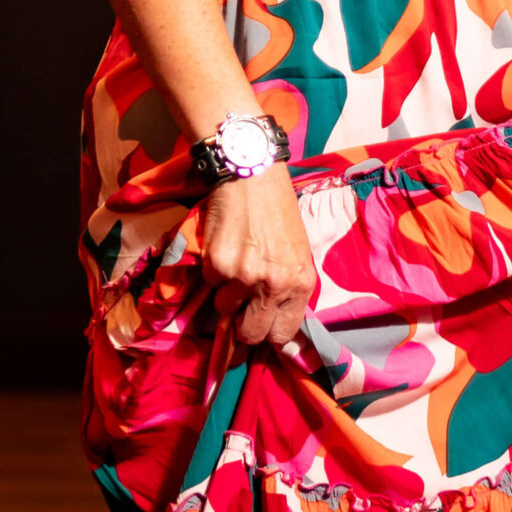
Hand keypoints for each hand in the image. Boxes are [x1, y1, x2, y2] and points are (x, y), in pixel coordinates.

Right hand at [199, 161, 316, 348]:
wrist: (252, 176)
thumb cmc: (279, 212)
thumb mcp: (297, 253)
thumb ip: (289, 288)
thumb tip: (276, 325)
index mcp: (301, 283)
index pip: (282, 334)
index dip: (269, 335)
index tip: (262, 329)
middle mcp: (274, 285)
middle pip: (251, 333)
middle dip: (243, 326)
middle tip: (241, 308)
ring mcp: (243, 277)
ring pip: (224, 308)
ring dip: (226, 293)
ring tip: (236, 263)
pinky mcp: (217, 265)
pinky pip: (210, 284)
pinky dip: (214, 271)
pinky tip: (225, 247)